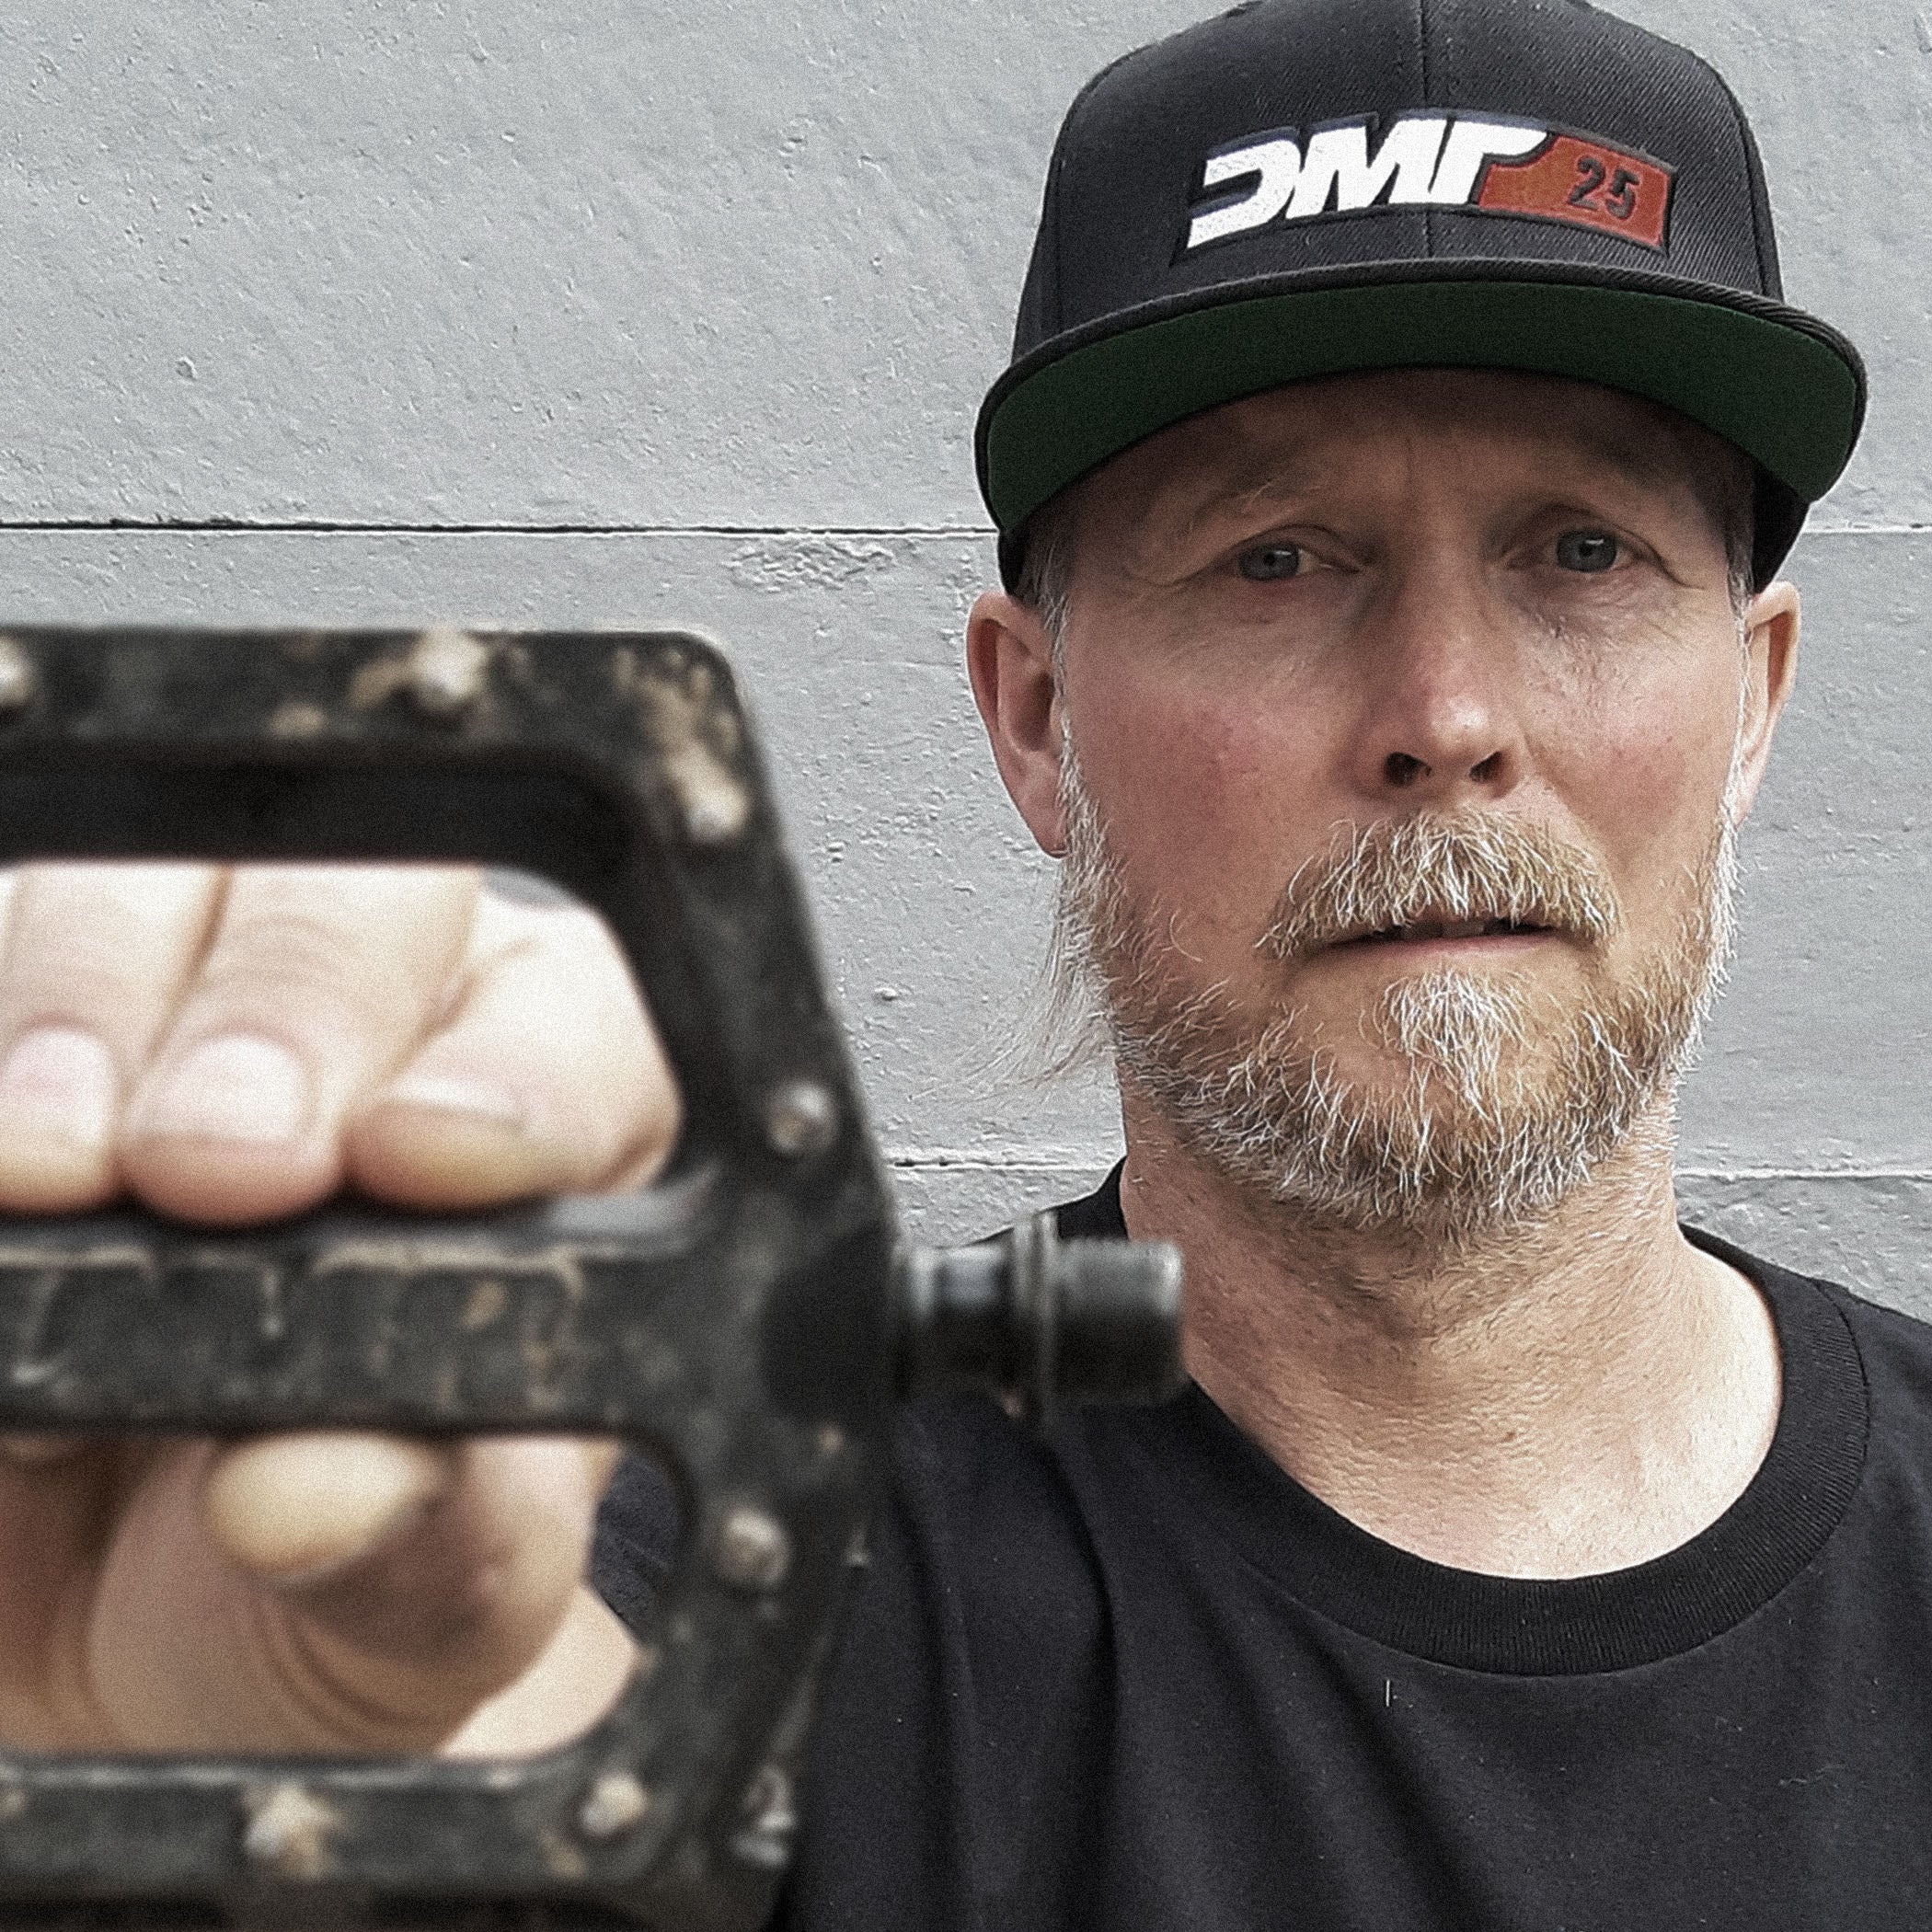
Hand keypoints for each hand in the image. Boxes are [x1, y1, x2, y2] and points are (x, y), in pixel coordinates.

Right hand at [0, 863, 673, 1754]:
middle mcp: (383, 1020)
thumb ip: (423, 1545)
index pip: (573, 1034)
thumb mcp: (428, 1603)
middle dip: (291, 1012)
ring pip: (133, 887)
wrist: (111, 1634)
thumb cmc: (335, 1579)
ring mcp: (170, 996)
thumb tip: (315, 1486)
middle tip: (211, 1170)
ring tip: (44, 1173)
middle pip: (361, 904)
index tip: (418, 1165)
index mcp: (552, 1123)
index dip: (509, 1079)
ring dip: (79, 1013)